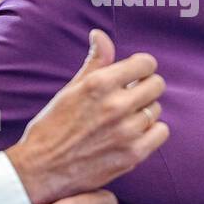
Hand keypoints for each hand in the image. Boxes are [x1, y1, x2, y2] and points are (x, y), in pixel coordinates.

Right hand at [6, 29, 167, 203]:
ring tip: (126, 118)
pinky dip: (152, 132)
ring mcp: (126, 131)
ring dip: (145, 111)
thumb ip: (94, 61)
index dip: (142, 67)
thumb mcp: (71, 89)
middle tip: (132, 96)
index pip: (145, 63)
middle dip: (146, 87)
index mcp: (99, 84)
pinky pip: (161, 132)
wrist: (41, 170)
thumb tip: (100, 34)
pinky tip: (135, 134)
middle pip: (156, 85)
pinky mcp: (132, 155)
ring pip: (156, 109)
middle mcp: (115, 105)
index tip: (136, 75)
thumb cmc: (53, 126)